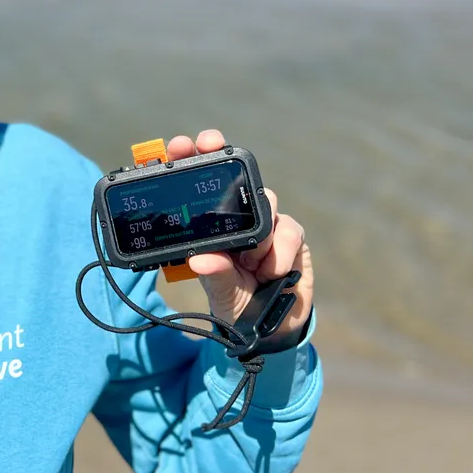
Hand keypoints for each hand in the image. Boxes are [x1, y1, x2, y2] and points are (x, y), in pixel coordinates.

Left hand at [166, 129, 313, 346]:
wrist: (273, 329)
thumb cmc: (237, 301)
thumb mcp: (219, 291)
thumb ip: (215, 275)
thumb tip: (202, 260)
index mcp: (210, 224)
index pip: (199, 185)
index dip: (191, 158)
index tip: (180, 145)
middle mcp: (237, 217)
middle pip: (235, 175)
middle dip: (224, 154)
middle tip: (211, 144)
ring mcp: (266, 223)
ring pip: (265, 199)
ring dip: (258, 230)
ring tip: (251, 262)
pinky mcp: (292, 237)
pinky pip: (288, 229)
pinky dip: (279, 252)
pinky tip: (271, 272)